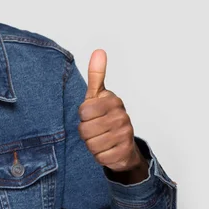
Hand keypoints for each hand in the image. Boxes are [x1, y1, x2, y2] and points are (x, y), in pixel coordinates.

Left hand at [78, 50, 146, 176]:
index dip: (83, 116)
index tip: (92, 114)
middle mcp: (122, 117)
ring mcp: (125, 135)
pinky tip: (106, 150)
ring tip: (100, 139)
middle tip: (95, 129)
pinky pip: (100, 157)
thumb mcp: (98, 95)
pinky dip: (99, 156)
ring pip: (91, 144)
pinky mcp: (124, 153)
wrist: (124, 145)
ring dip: (91, 144)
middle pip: (85, 129)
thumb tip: (99, 51)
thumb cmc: (105, 116)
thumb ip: (96, 74)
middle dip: (85, 132)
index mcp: (114, 101)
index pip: (83, 111)